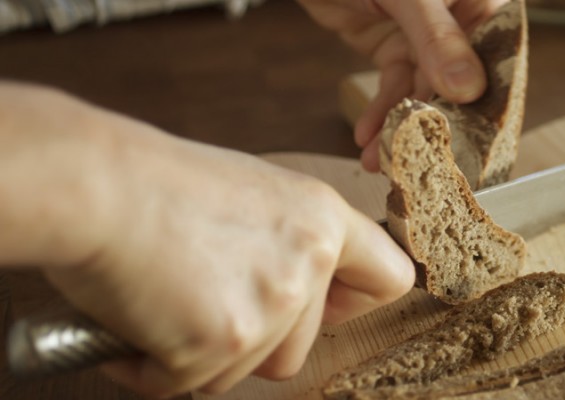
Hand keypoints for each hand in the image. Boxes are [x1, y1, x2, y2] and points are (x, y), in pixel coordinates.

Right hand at [0, 84, 414, 396]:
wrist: (93, 187)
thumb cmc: (153, 184)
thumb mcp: (250, 193)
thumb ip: (287, 241)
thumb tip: (299, 291)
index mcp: (322, 220)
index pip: (389, 278)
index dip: (353, 302)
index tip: (320, 303)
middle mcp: (308, 265)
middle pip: (299, 349)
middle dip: (249, 344)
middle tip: (199, 300)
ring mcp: (269, 308)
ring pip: (244, 373)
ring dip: (200, 356)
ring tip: (162, 302)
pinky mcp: (220, 342)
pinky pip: (185, 384)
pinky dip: (150, 367)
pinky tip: (131, 320)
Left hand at [299, 0, 507, 171]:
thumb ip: (438, 38)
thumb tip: (469, 91)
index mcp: (485, 0)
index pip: (499, 59)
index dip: (492, 105)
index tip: (481, 148)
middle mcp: (463, 19)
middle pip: (463, 84)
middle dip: (440, 125)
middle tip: (427, 164)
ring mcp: (428, 35)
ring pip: (425, 91)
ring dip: (403, 127)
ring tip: (384, 161)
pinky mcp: (395, 46)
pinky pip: (395, 87)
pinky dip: (380, 113)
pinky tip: (367, 139)